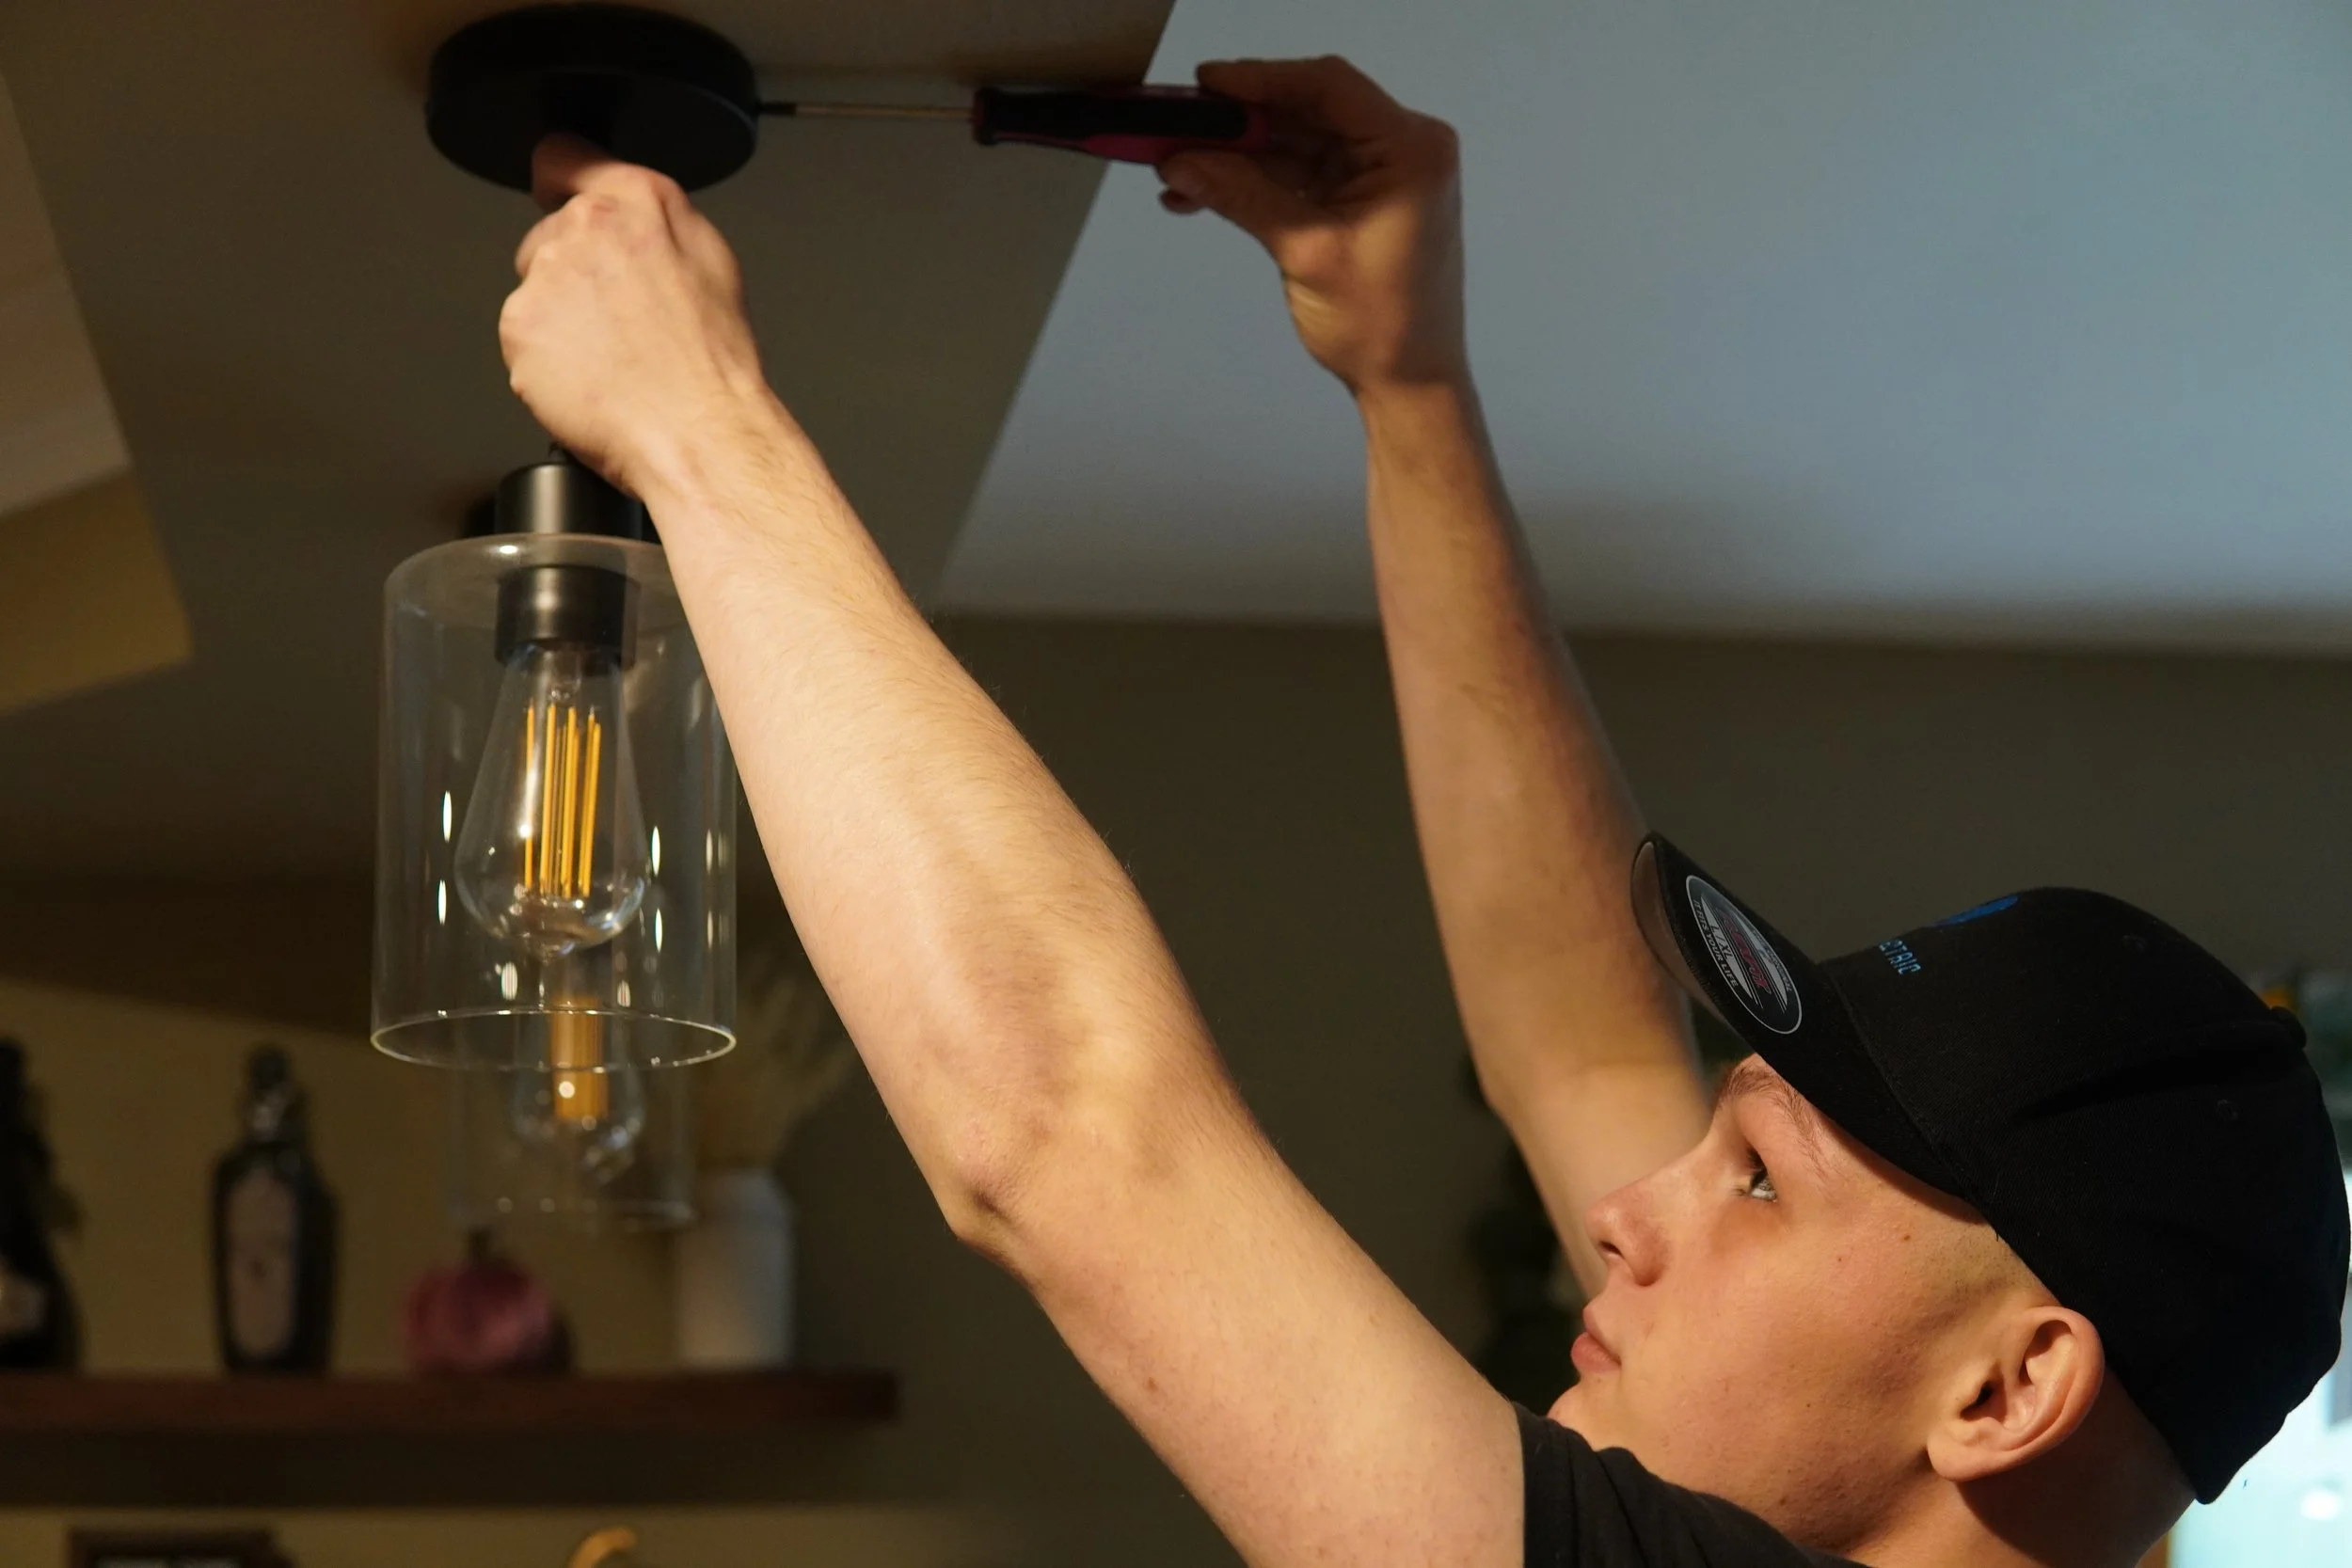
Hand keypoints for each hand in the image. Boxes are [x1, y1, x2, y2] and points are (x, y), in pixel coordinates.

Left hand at [500, 137, 776, 497]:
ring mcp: (547, 276)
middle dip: (571, 271)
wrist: (696, 430)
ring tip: (611, 358)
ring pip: (536, 291)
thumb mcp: (714, 264)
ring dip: (560, 320)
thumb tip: (635, 222)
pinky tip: (589, 379)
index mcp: (638, 201)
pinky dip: (545, 361)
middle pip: (547, 235)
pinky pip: (523, 338)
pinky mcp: (520, 325)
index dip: (559, 179)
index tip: (557, 194)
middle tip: (617, 319)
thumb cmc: (713, 364)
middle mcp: (585, 226)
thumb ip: (661, 223)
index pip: (562, 156)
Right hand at [1158, 58, 1466, 395]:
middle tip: (1180, 127)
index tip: (1206, 85)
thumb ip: (1242, 196)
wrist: (1410, 381)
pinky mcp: (1358, 197)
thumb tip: (1180, 162)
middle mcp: (1402, 148)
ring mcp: (1380, 173)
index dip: (1262, 79)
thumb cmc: (1381, 325)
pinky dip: (1254, 179)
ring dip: (1239, 155)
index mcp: (1410, 149)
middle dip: (1241, 123)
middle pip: (1309, 110)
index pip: (1329, 87)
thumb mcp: (1306, 252)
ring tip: (1178, 168)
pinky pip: (1299, 172)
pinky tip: (1203, 189)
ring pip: (1296, 141)